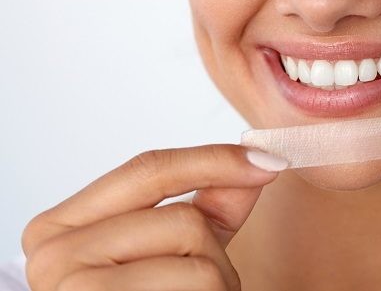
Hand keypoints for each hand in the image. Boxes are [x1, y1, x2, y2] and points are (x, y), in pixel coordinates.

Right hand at [21, 144, 284, 290]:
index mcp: (59, 228)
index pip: (148, 169)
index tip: (269, 160)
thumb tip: (258, 160)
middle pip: (182, 220)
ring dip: (216, 284)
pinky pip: (197, 287)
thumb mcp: (174, 250)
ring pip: (198, 262)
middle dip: (212, 252)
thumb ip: (210, 204)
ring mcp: (73, 289)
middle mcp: (53, 256)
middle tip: (202, 283)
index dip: (215, 160)